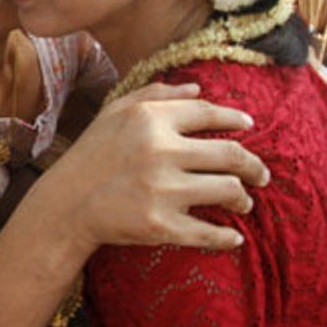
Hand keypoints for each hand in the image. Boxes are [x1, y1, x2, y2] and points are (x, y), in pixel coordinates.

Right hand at [52, 82, 269, 251]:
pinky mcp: (160, 225)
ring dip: (243, 198)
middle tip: (261, 175)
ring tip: (244, 202)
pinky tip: (233, 238)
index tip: (249, 126)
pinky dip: (226, 238)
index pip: (208, 113)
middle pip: (231, 154)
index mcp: (149, 119)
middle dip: (255, 166)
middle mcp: (160, 150)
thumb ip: (155, 94)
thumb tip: (198, 88)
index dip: (234, 118)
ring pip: (227, 190)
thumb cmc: (91, 154)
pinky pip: (208, 232)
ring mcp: (161, 189)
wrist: (65, 204)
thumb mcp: (115, 112)